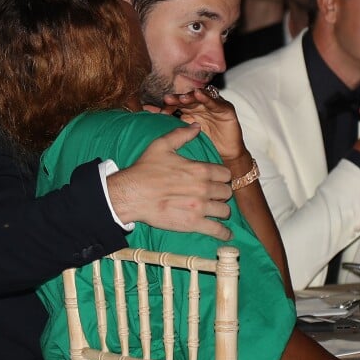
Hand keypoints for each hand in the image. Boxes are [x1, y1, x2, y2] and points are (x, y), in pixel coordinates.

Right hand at [107, 123, 232, 240]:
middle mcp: (204, 188)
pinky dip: (224, 233)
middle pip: (227, 192)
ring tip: (215, 211)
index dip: (221, 177)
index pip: (225, 174)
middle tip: (214, 196)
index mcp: (199, 169)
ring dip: (222, 211)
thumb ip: (181, 135)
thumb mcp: (161, 145)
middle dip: (222, 193)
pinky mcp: (193, 224)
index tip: (216, 180)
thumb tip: (196, 126)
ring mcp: (200, 208)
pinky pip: (218, 231)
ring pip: (225, 211)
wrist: (131, 194)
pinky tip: (224, 234)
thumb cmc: (145, 170)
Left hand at [160, 87, 246, 163]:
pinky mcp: (226, 109)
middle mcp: (200, 107)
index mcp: (189, 111)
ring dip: (191, 97)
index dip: (169, 105)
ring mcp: (213, 106)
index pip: (178, 104)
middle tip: (167, 100)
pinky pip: (215, 102)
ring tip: (182, 98)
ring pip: (200, 98)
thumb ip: (170, 128)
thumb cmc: (206, 146)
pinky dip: (207, 98)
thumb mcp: (185, 138)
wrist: (226, 157)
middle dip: (177, 99)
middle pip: (187, 99)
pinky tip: (199, 94)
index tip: (159, 111)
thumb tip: (148, 117)